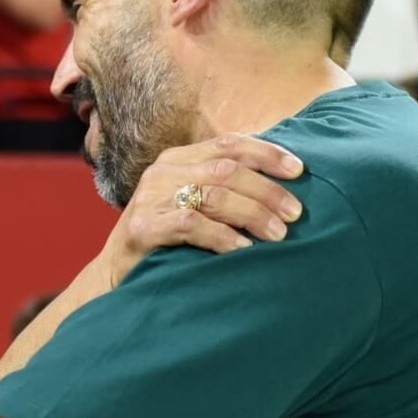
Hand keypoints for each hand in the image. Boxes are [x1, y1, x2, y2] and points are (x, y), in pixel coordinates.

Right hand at [95, 133, 304, 286]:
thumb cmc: (167, 240)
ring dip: (253, 214)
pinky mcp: (143, 227)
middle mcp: (163, 172)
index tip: (300, 171)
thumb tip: (283, 187)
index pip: (228, 144)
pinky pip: (192, 224)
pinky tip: (244, 250)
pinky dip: (223, 236)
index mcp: (178, 159)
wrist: (117, 274)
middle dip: (267, 190)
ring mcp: (150, 198)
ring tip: (278, 235)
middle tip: (295, 213)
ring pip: (213, 194)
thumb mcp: (191, 203)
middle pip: (226, 170)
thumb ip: (223, 189)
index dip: (267, 153)